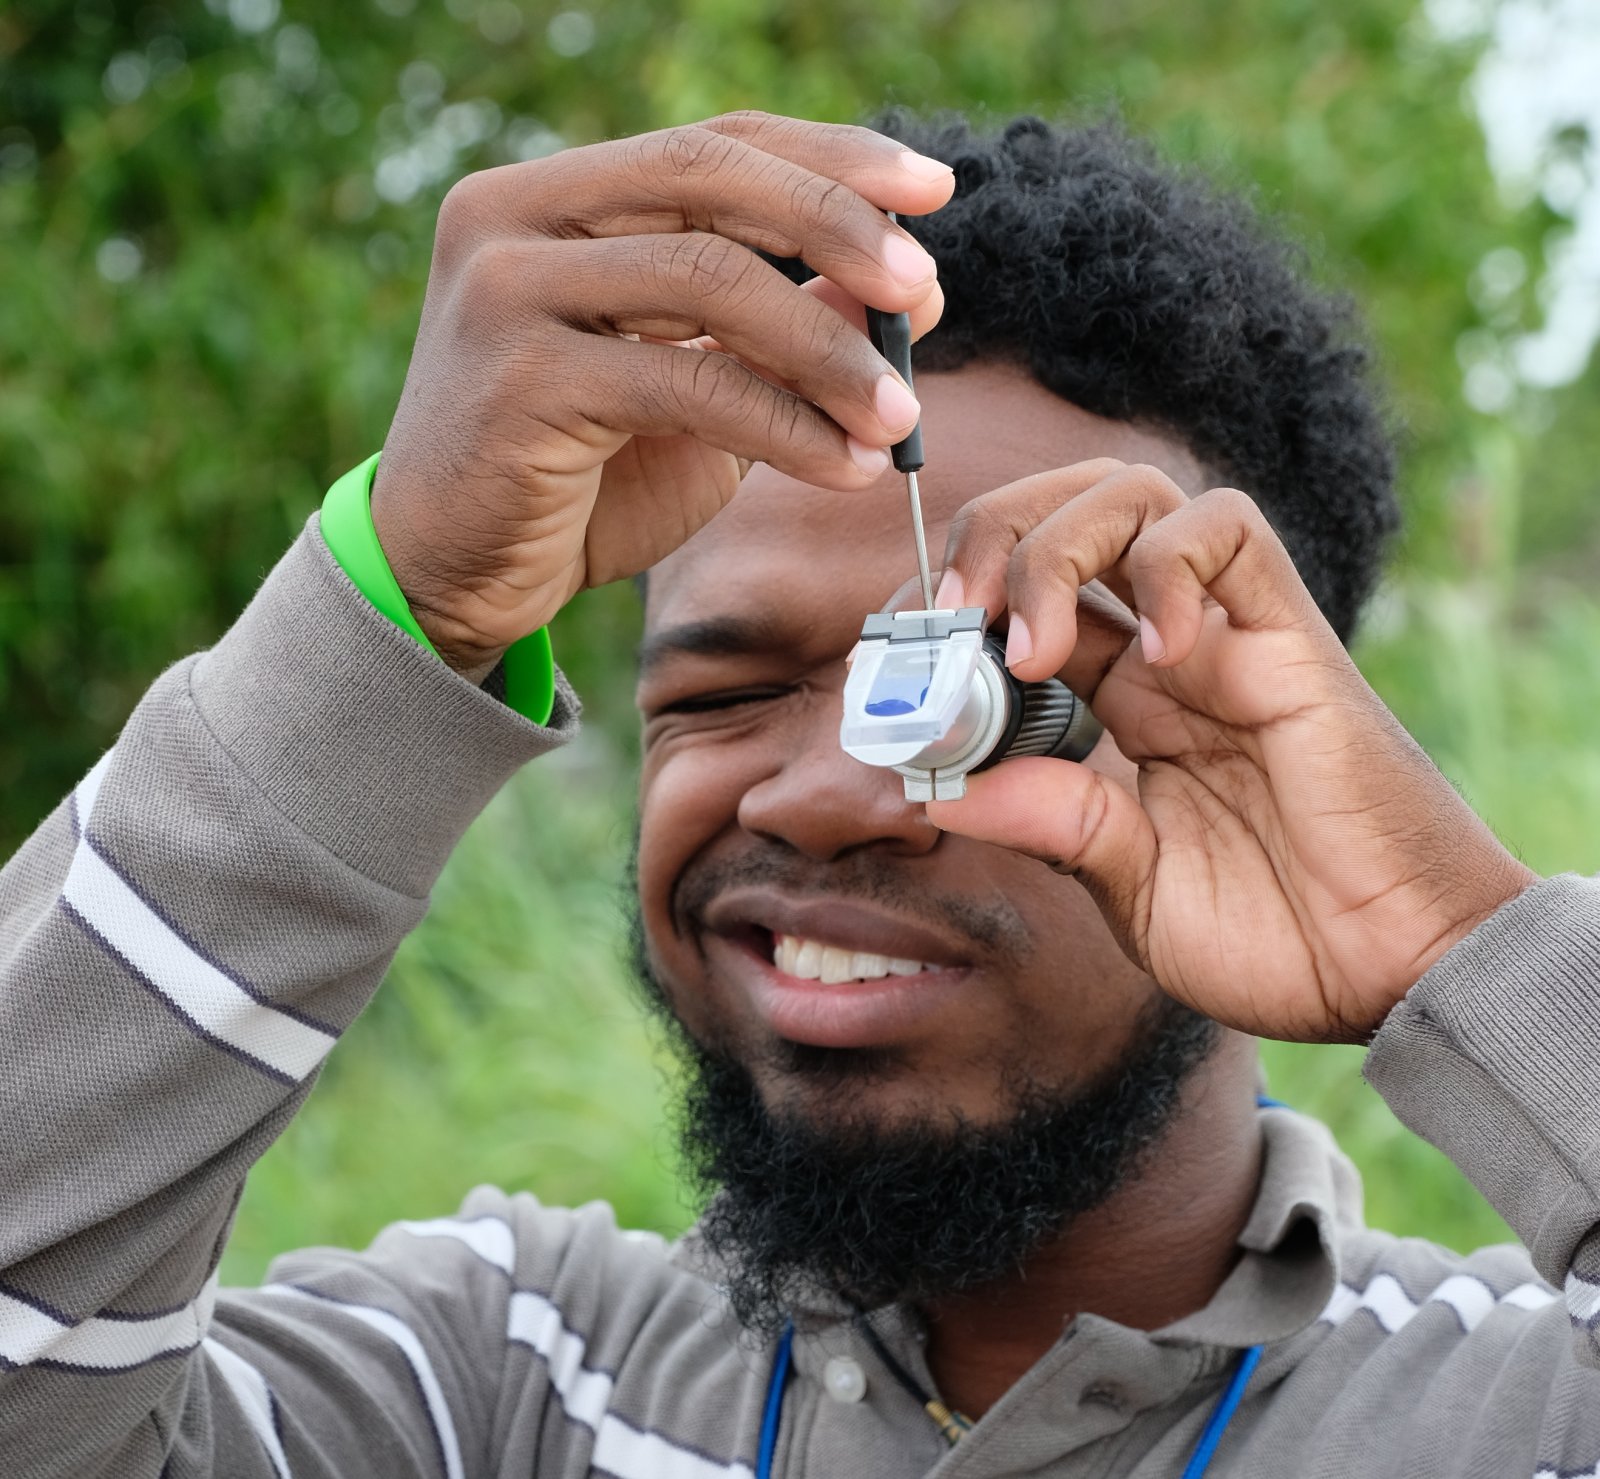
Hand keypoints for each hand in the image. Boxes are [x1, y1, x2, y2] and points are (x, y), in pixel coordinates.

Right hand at [370, 112, 951, 675]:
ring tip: (900, 415)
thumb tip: (907, 284)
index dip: (829, 157)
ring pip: (710, 280)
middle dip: (838, 226)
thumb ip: (777, 329)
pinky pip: (691, 385)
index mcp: (551, 196)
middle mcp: (514, 216)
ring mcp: (507, 291)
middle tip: (923, 287)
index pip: (710, 145)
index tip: (930, 189)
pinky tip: (848, 467)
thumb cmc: (577, 480)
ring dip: (828, 348)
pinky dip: (787, 428)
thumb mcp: (692, 386)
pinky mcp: (522, 382)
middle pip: (710, 180)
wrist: (454, 576)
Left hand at [926, 461, 1537, 1042]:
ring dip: (1057, 543)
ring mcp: (1228, 638)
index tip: (901, 654)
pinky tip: (1155, 651)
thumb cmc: (1276, 938)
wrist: (1400, 973)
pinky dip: (1173, 565)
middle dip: (990, 538)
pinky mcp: (1293, 640)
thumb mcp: (1133, 890)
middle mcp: (1165, 653)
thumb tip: (936, 782)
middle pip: (1068, 512)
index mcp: (1120, 705)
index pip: (1022, 598)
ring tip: (1033, 647)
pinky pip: (1232, 535)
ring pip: (1137, 497)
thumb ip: (1053, 824)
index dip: (955, 603)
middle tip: (951, 617)